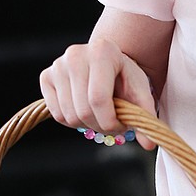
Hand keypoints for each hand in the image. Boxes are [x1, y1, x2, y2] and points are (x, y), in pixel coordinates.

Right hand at [40, 37, 157, 148]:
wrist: (107, 62)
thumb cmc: (124, 76)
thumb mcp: (140, 91)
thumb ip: (145, 116)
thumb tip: (149, 144)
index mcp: (102, 51)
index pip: (98, 99)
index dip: (110, 122)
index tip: (122, 127)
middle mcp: (76, 54)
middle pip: (82, 110)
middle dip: (101, 126)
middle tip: (113, 124)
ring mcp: (58, 65)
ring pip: (68, 115)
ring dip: (87, 125)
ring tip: (101, 115)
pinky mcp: (46, 76)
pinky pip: (56, 114)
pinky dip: (72, 121)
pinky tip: (85, 110)